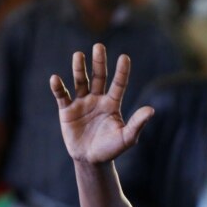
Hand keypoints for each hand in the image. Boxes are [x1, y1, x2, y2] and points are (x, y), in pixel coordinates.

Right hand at [50, 43, 154, 163]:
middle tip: (99, 46)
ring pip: (81, 81)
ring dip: (79, 69)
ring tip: (79, 55)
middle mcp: (97, 99)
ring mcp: (82, 103)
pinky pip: (62, 96)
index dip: (122, 71)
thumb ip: (137, 123)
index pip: (118, 84)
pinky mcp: (67, 110)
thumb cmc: (111, 149)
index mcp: (112, 104)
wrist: (91, 160)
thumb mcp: (127, 137)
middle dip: (99, 62)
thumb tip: (151, 110)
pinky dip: (58, 87)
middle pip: (99, 77)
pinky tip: (56, 79)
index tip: (124, 57)